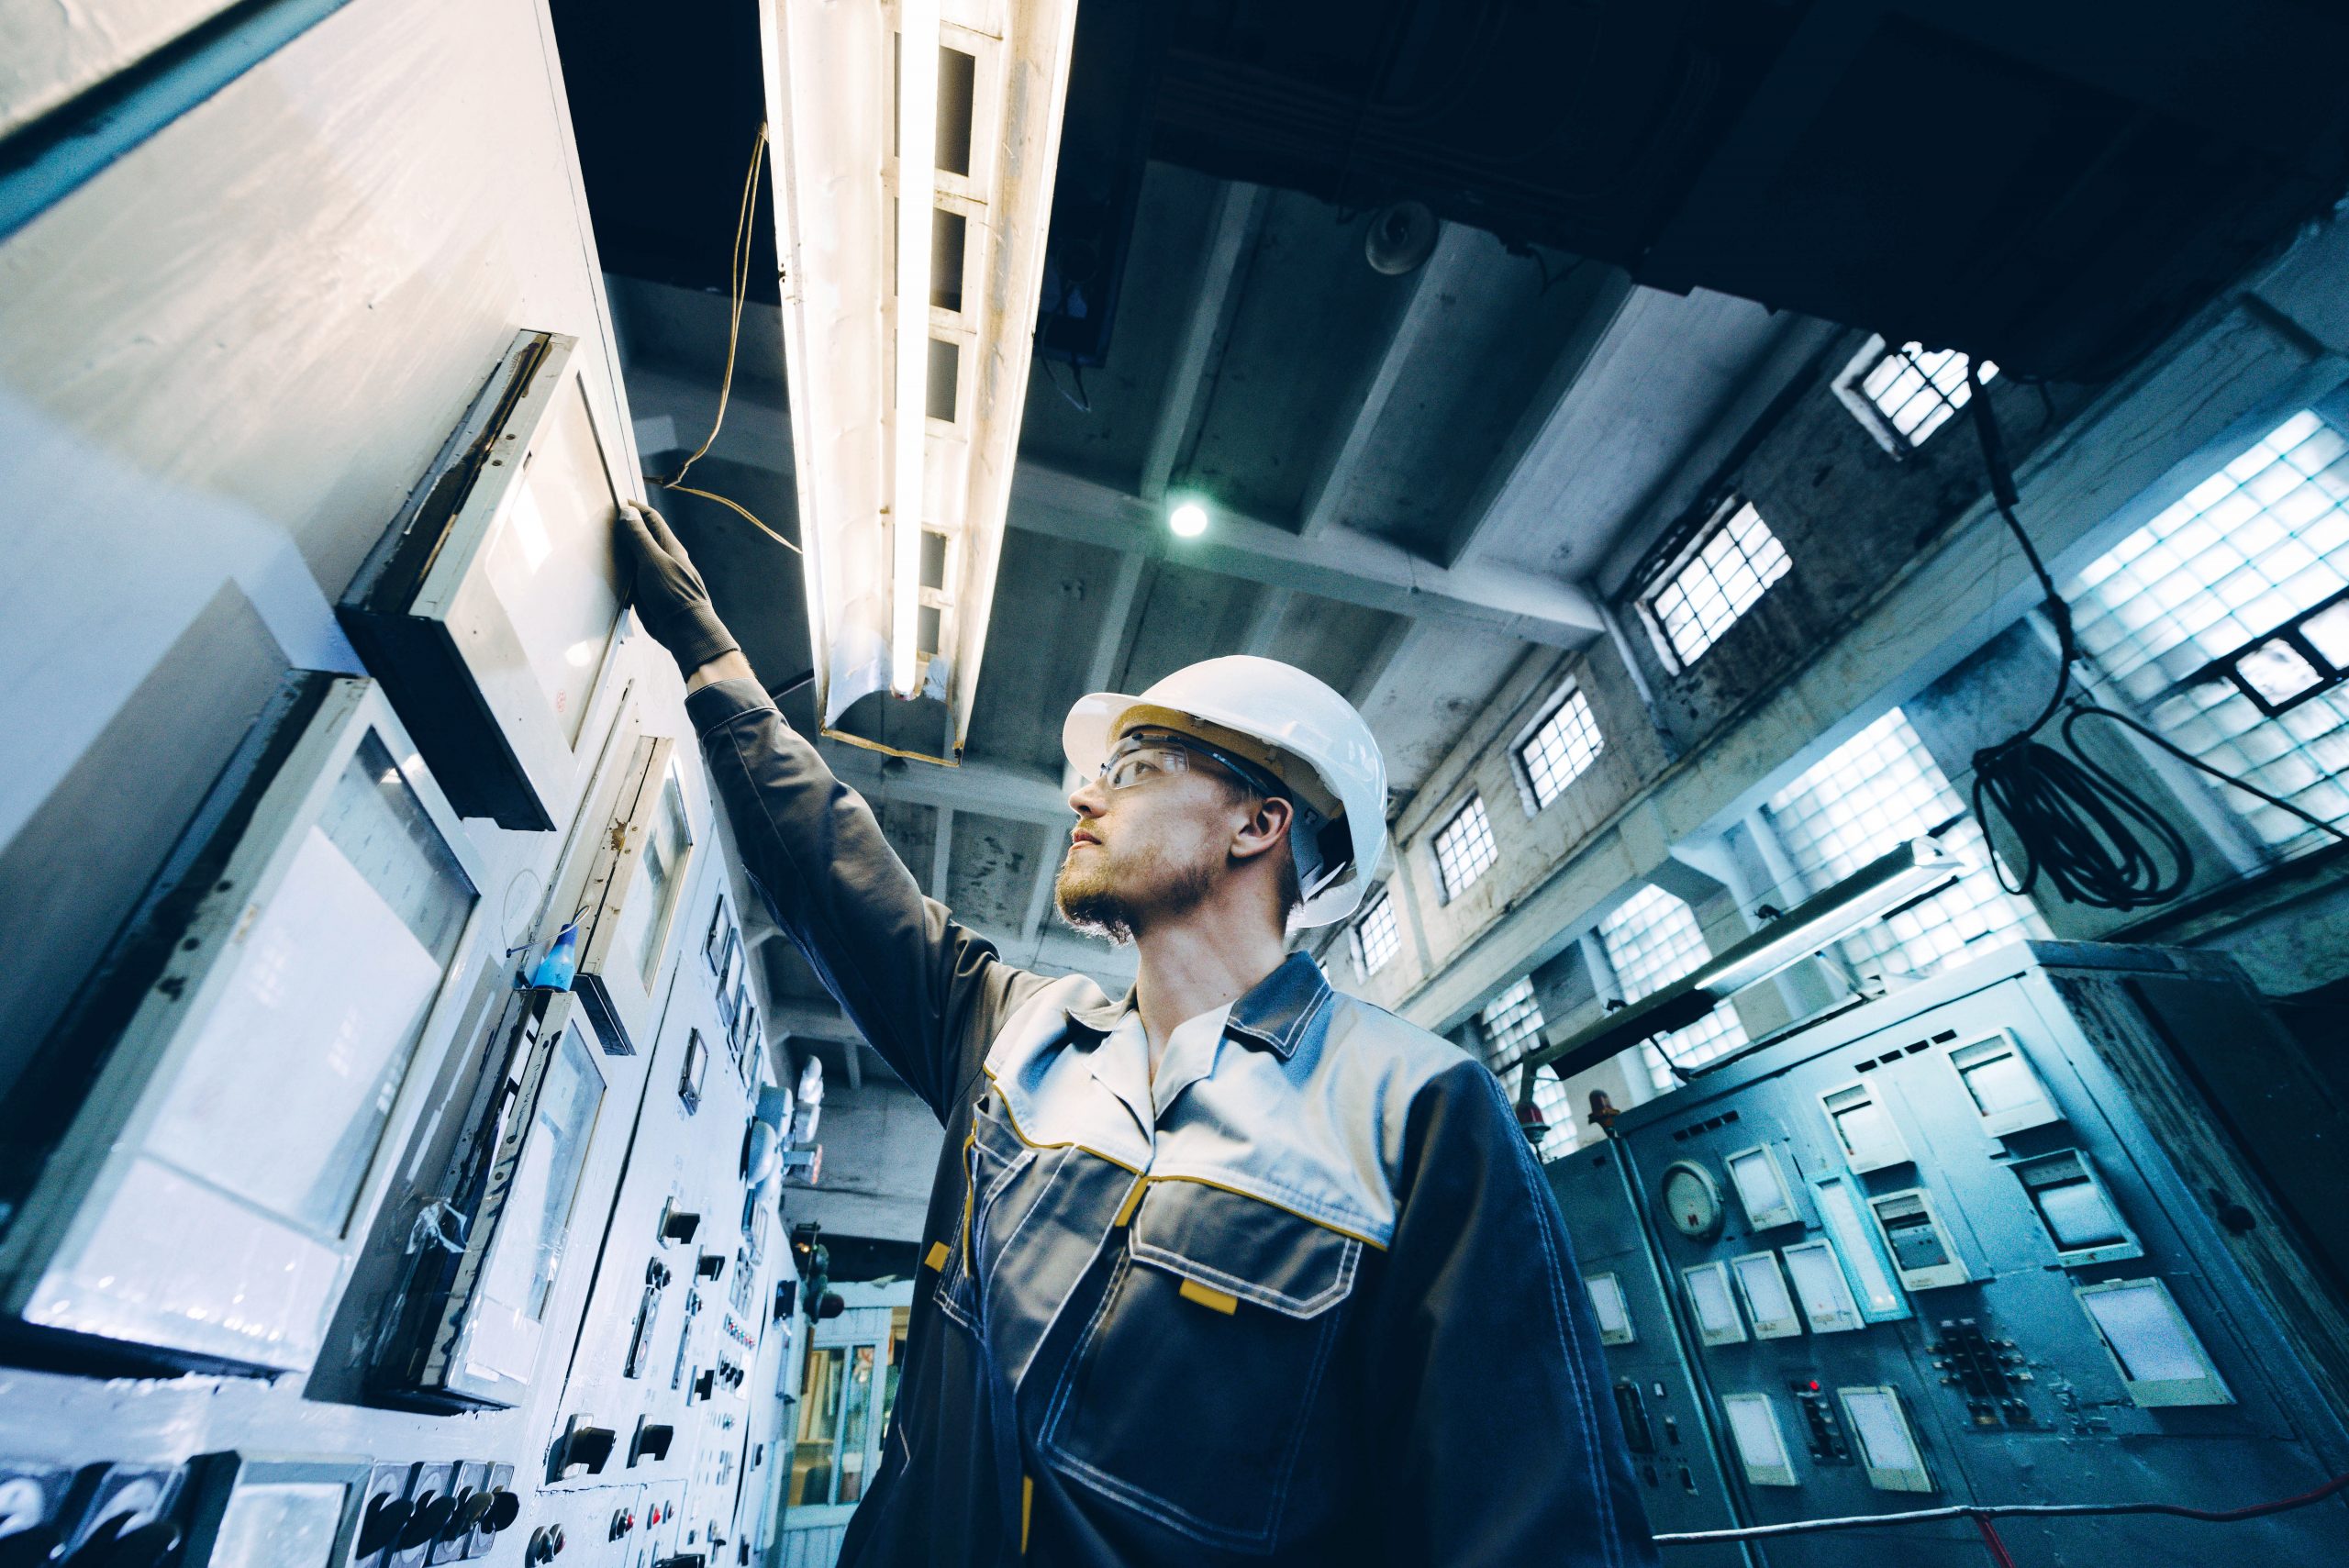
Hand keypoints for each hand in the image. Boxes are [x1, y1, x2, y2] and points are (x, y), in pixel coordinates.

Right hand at [618, 501, 741, 675]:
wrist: (684, 630)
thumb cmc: (674, 595)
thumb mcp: (653, 562)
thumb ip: (639, 538)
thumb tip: (627, 513)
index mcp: (669, 546)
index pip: (650, 518)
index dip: (633, 508)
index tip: (614, 502)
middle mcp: (662, 558)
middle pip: (640, 536)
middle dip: (622, 529)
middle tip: (601, 523)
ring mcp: (655, 575)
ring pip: (633, 557)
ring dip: (619, 551)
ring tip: (599, 544)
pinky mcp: (648, 593)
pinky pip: (630, 577)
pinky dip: (619, 572)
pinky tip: (606, 571)